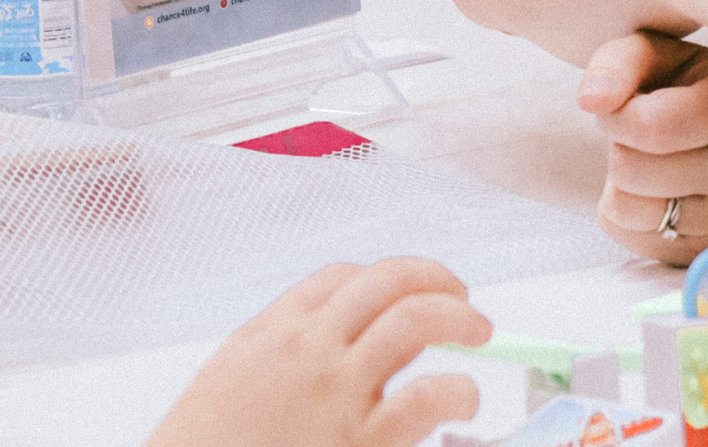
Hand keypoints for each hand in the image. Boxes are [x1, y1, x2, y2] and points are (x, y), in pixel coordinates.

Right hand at [156, 258, 489, 446]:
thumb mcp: (229, 382)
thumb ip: (276, 355)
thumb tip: (329, 343)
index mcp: (271, 332)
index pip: (341, 278)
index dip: (384, 277)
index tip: (405, 290)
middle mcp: (307, 350)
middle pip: (387, 282)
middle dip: (433, 278)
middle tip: (460, 296)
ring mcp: (335, 393)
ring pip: (413, 320)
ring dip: (457, 315)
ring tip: (478, 330)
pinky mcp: (358, 443)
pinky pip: (425, 398)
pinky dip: (457, 389)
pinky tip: (464, 397)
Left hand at [579, 35, 707, 261]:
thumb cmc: (693, 87)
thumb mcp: (662, 55)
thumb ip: (621, 62)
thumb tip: (591, 99)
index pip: (651, 128)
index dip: (615, 117)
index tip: (622, 106)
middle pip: (634, 171)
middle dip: (619, 146)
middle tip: (639, 134)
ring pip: (630, 211)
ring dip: (621, 183)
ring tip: (647, 161)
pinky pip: (635, 241)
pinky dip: (629, 216)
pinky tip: (654, 191)